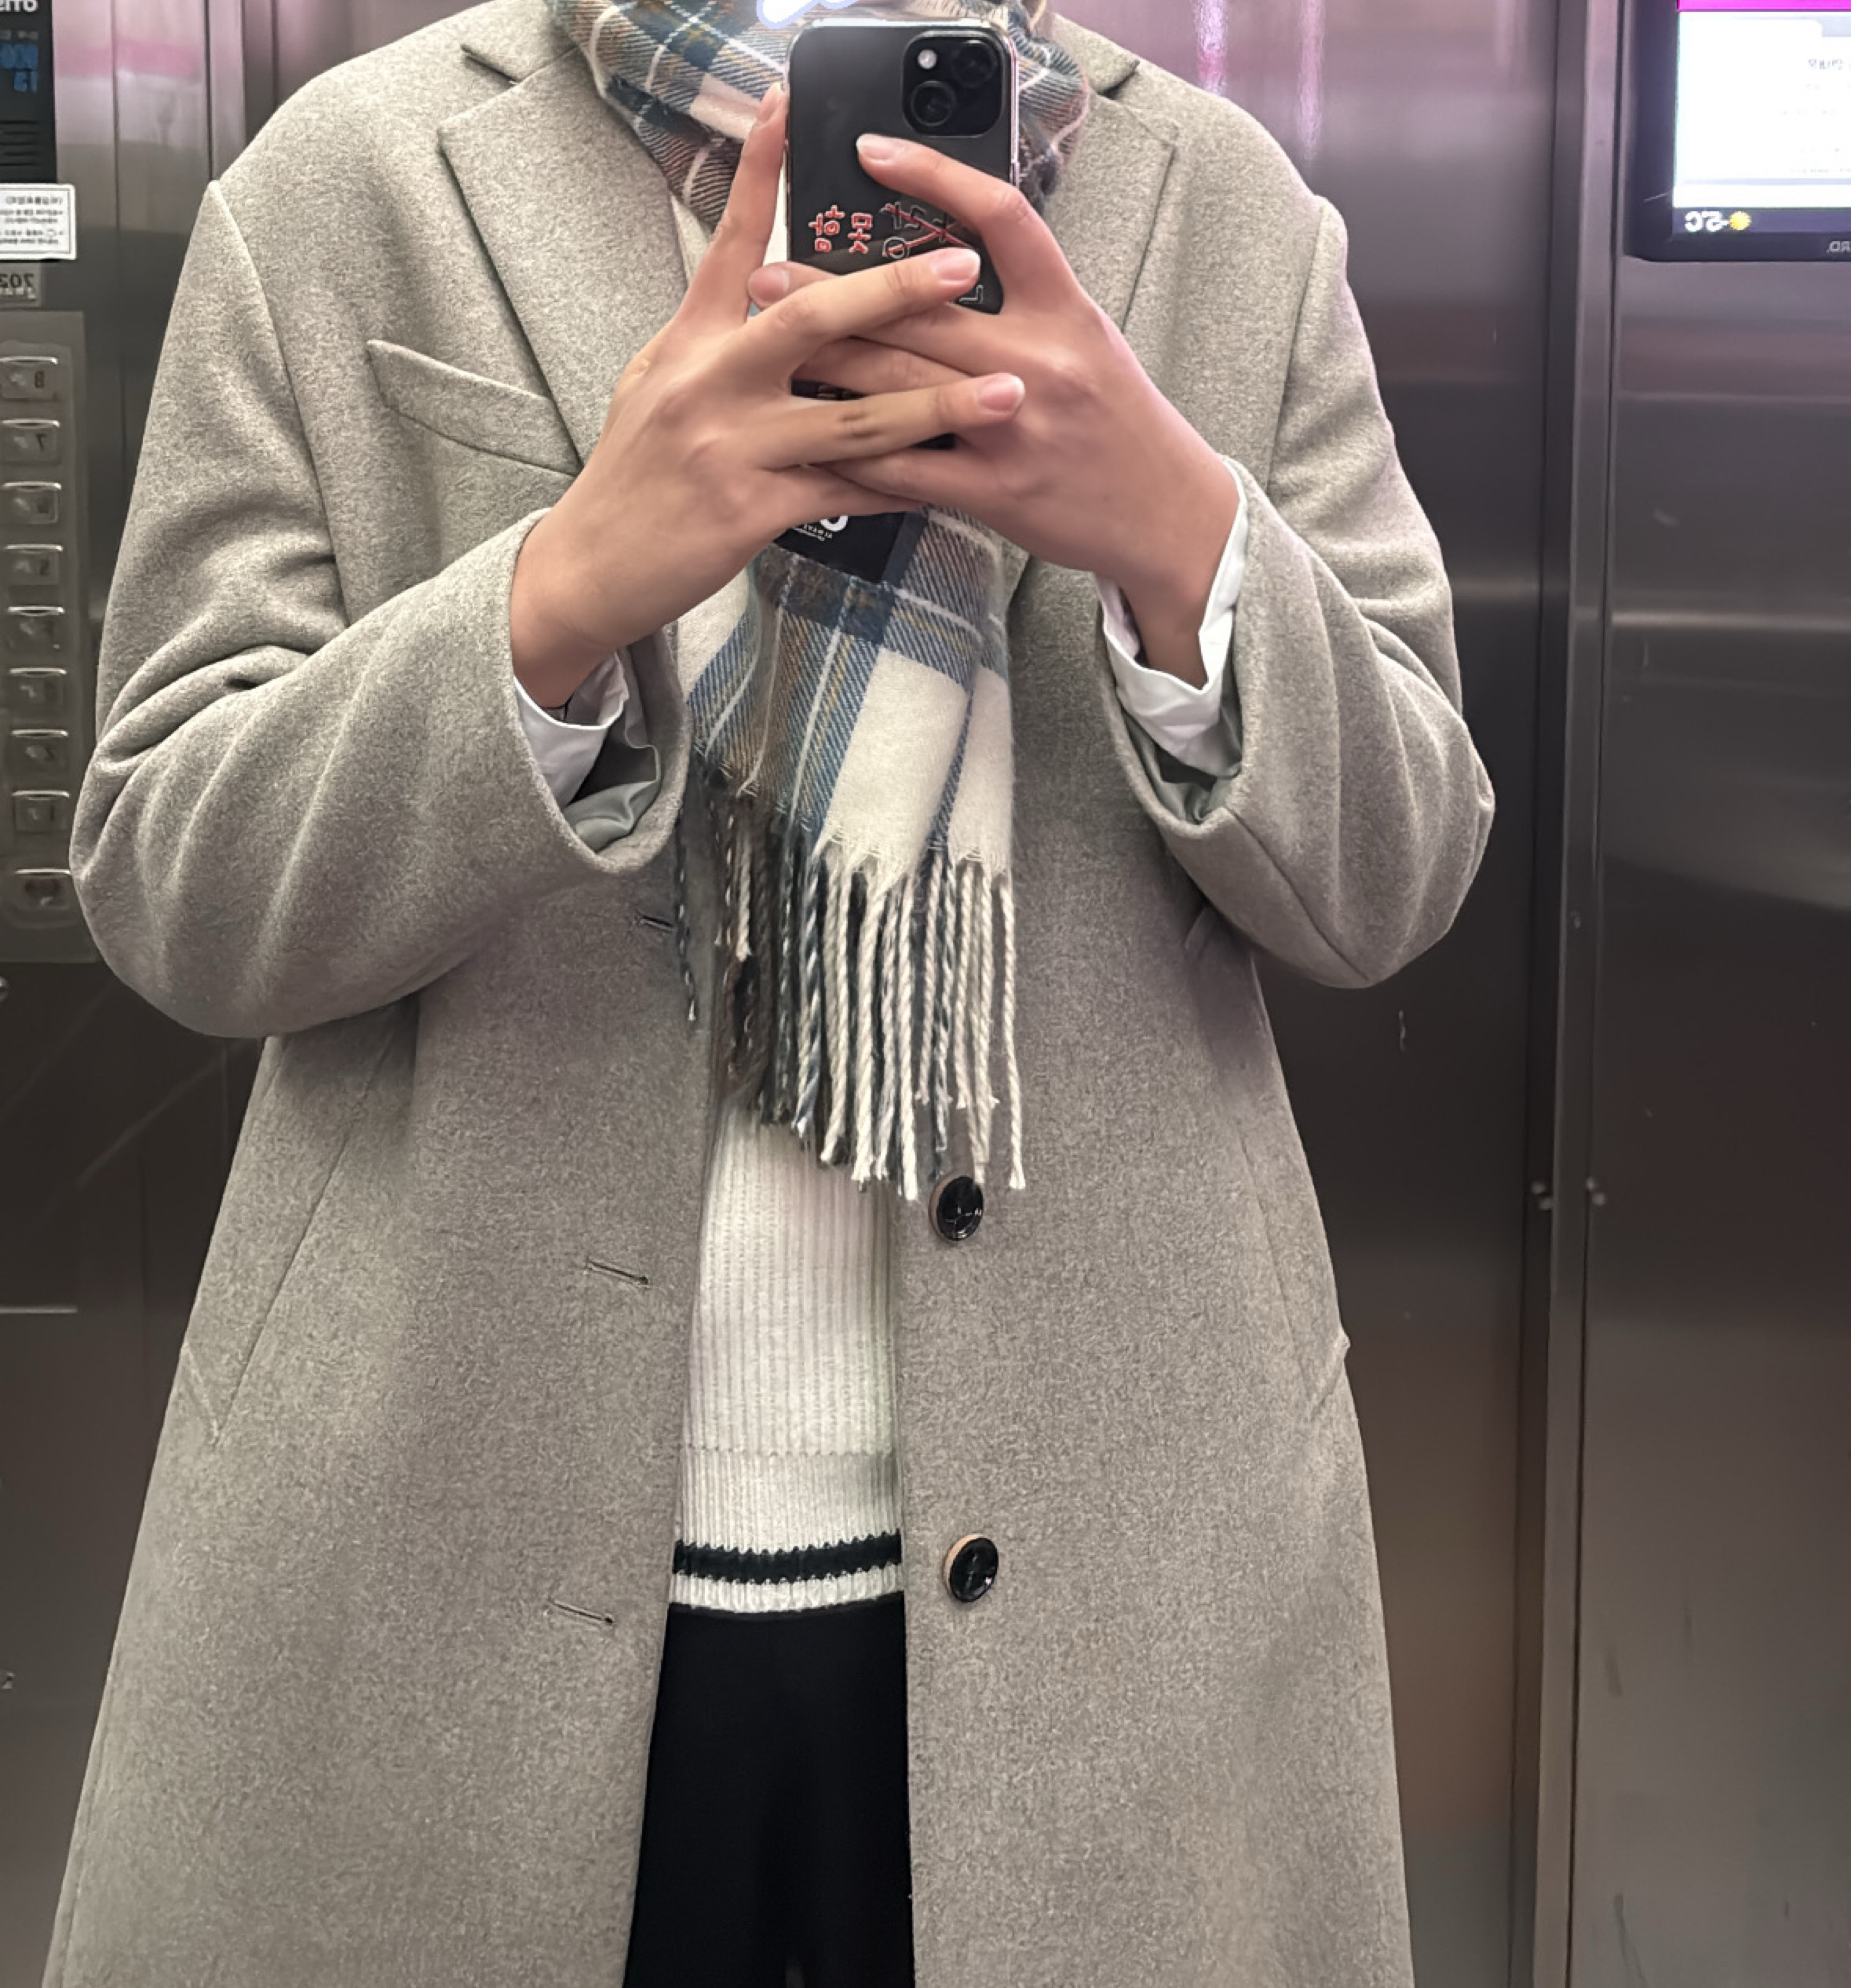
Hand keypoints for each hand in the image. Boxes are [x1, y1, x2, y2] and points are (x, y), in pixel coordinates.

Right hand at [509, 90, 1028, 708]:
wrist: (591, 566)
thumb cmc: (633, 477)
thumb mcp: (656, 386)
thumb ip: (712, 340)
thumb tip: (760, 293)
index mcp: (688, 343)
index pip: (729, 243)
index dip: (758, 173)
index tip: (788, 109)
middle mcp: (710, 383)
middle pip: (812, 320)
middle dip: (894, 290)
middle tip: (961, 268)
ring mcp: (732, 447)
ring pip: (852, 419)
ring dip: (937, 405)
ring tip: (1004, 394)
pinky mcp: (751, 510)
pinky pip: (845, 493)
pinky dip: (901, 486)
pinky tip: (951, 479)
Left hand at [752, 134, 1240, 686]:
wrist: (1164, 513)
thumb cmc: (1117, 422)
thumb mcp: (1086, 341)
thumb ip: (1023, 301)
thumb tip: (943, 261)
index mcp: (1063, 311)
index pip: (999, 218)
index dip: (933, 176)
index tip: (873, 153)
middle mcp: (1038, 362)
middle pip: (920, 310)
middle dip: (833, 290)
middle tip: (768, 275)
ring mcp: (1013, 430)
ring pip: (902, 387)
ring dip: (826, 364)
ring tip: (769, 344)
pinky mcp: (996, 492)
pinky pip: (909, 469)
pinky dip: (855, 455)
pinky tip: (810, 439)